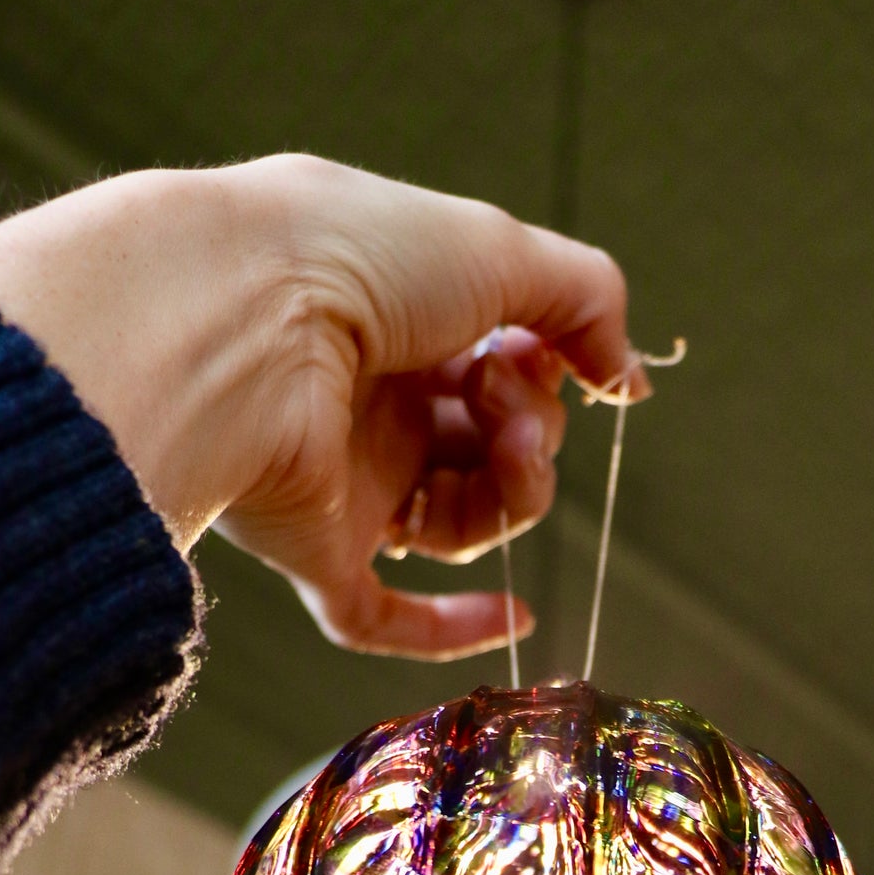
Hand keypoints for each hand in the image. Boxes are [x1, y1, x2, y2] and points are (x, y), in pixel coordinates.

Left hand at [0, 154, 647, 658]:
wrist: (243, 326)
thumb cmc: (354, 260)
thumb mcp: (498, 249)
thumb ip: (584, 300)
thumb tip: (629, 378)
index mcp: (397, 321)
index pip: (501, 367)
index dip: (547, 368)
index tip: (564, 356)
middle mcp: (370, 403)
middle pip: (492, 448)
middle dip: (532, 427)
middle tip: (507, 396)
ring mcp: (344, 481)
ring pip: (464, 521)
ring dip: (515, 493)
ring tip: (509, 447)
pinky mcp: (318, 552)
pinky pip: (387, 617)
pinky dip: (454, 625)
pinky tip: (515, 616)